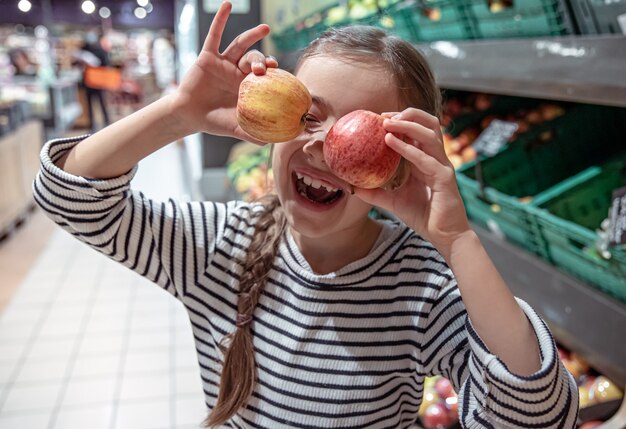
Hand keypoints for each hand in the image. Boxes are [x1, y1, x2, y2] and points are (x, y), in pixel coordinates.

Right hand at [170, 1, 277, 141]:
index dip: (273, 72)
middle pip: (254, 59)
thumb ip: (254, 133)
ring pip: (240, 45)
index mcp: (248, 86)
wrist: (190, 116)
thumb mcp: (237, 128)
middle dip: (261, 60)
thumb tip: (275, 143)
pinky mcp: (208, 56)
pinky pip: (214, 35)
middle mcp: (237, 71)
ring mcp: (224, 63)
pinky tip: (227, 5)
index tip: (280, 73)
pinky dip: (220, 19)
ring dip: (252, 36)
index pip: (265, 75)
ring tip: (265, 29)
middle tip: (265, 66)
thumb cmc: (215, 121)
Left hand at [354, 108, 471, 257]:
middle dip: (408, 114)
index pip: (418, 131)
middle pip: (429, 124)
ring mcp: (442, 166)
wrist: (444, 236)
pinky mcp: (444, 178)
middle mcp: (436, 159)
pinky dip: (407, 148)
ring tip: (386, 122)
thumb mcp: (393, 202)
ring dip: (407, 124)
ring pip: (429, 135)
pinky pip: (425, 158)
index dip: (402, 120)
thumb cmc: (423, 216)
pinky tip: (390, 142)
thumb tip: (353, 188)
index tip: (379, 117)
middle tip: (383, 116)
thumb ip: (376, 193)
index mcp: (427, 160)